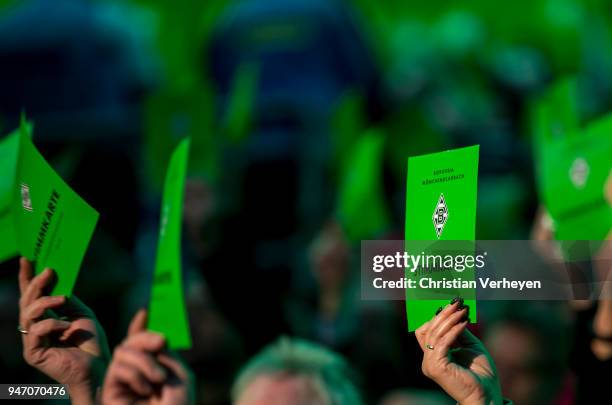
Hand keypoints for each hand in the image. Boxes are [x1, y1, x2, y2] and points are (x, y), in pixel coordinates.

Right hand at [18, 258, 109, 403]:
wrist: (99, 367)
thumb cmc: (90, 342)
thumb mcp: (80, 312)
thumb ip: (66, 298)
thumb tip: (55, 279)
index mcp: (45, 318)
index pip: (32, 295)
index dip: (28, 277)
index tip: (28, 258)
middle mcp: (35, 328)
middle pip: (26, 301)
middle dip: (35, 284)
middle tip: (48, 271)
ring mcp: (32, 341)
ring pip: (27, 314)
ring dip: (44, 302)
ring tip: (62, 299)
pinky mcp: (34, 353)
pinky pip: (36, 332)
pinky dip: (52, 324)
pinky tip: (66, 327)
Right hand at [102, 310, 192, 404]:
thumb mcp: (178, 374)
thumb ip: (162, 352)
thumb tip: (146, 331)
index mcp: (155, 367)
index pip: (143, 344)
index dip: (141, 327)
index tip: (145, 311)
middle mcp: (136, 374)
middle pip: (130, 342)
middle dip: (145, 337)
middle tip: (161, 342)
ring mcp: (122, 383)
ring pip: (122, 351)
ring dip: (144, 361)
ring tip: (159, 379)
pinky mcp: (110, 393)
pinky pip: (117, 369)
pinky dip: (134, 374)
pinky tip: (145, 390)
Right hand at [416, 302, 501, 404]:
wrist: (487, 394)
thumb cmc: (481, 374)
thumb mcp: (470, 346)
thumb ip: (460, 332)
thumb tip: (456, 313)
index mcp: (433, 357)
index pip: (425, 332)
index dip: (436, 318)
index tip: (452, 306)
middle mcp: (428, 361)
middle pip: (427, 330)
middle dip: (442, 315)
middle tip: (456, 304)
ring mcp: (430, 365)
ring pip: (434, 334)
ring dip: (449, 320)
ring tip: (462, 311)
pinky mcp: (436, 367)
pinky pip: (443, 343)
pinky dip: (453, 330)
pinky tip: (464, 323)